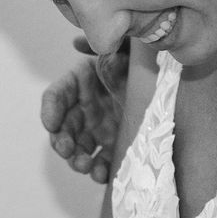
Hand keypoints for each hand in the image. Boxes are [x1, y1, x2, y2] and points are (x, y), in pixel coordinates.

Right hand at [40, 40, 127, 184]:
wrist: (166, 83)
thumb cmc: (140, 64)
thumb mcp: (124, 53)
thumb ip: (104, 50)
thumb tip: (78, 42)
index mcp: (80, 83)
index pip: (56, 96)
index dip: (50, 110)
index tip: (50, 123)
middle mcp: (83, 109)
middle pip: (62, 128)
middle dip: (61, 141)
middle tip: (66, 149)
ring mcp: (96, 130)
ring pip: (78, 149)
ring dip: (77, 160)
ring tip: (84, 165)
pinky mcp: (112, 146)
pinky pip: (100, 162)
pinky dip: (98, 171)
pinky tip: (101, 174)